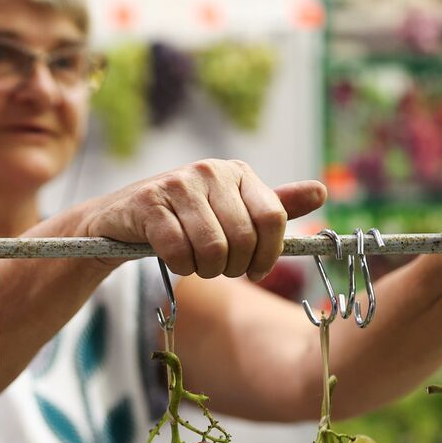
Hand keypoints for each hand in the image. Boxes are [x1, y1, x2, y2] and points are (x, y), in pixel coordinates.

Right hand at [80, 159, 326, 280]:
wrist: (119, 220)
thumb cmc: (182, 220)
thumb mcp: (230, 211)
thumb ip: (272, 206)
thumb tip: (321, 192)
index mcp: (237, 172)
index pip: (272, 217)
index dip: (268, 254)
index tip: (256, 271)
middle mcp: (210, 171)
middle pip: (242, 238)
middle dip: (232, 267)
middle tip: (216, 270)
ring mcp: (178, 184)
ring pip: (212, 248)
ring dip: (204, 270)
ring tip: (195, 266)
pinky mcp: (148, 203)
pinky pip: (178, 251)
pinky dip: (179, 266)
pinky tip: (174, 260)